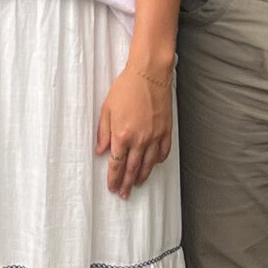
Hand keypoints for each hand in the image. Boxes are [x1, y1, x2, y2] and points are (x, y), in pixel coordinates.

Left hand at [96, 62, 172, 197]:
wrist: (149, 74)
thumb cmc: (126, 87)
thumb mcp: (107, 109)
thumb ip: (103, 132)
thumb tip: (101, 150)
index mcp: (122, 135)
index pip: (116, 164)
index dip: (113, 178)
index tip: (112, 187)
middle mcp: (139, 140)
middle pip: (132, 168)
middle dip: (126, 183)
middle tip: (123, 193)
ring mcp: (154, 136)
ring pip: (148, 164)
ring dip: (141, 176)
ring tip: (137, 184)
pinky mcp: (166, 130)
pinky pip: (163, 152)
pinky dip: (158, 161)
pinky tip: (154, 164)